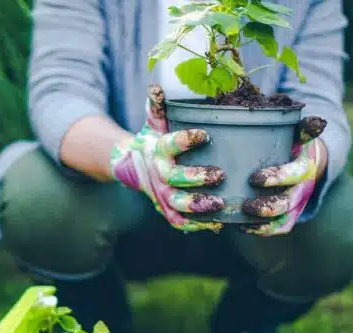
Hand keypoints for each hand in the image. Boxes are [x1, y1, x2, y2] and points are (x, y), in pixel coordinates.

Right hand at [109, 85, 225, 232]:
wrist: (132, 166)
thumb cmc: (153, 140)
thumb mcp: (154, 122)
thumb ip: (158, 106)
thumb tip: (156, 87)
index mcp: (158, 150)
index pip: (170, 144)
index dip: (186, 140)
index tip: (205, 134)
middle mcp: (158, 174)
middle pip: (175, 179)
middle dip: (196, 178)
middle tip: (219, 174)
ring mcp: (162, 195)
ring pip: (178, 204)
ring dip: (198, 206)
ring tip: (220, 203)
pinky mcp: (167, 210)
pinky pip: (180, 221)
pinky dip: (196, 225)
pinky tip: (217, 224)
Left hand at [240, 117, 327, 235]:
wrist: (309, 159)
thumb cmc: (295, 142)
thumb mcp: (300, 132)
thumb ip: (303, 127)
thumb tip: (317, 122)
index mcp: (305, 165)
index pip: (295, 174)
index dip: (277, 178)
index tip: (255, 179)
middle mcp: (302, 188)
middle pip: (288, 203)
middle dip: (267, 207)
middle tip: (246, 206)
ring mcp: (296, 204)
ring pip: (283, 219)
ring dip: (263, 223)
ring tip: (241, 218)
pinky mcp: (289, 215)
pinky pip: (279, 228)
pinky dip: (261, 231)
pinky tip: (241, 227)